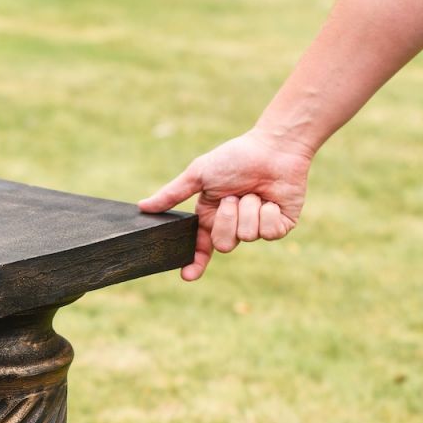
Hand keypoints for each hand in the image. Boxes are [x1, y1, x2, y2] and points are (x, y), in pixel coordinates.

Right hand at [139, 129, 313, 280]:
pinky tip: (270, 199)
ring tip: (254, 192)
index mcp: (213, 218)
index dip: (195, 263)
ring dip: (248, 209)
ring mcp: (257, 228)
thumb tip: (142, 207)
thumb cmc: (236, 157)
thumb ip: (172, 194)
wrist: (273, 147)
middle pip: (224, 244)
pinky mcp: (280, 226)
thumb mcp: (199, 175)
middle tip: (234, 196)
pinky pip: (269, 233)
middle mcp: (234, 226)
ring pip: (247, 236)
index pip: (202, 248)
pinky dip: (267, 212)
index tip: (188, 275)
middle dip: (227, 219)